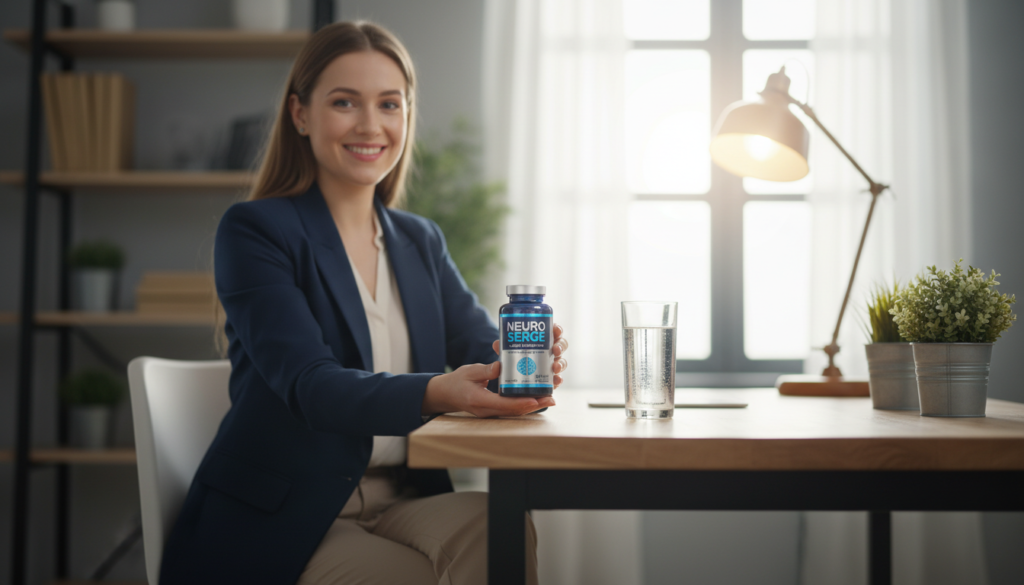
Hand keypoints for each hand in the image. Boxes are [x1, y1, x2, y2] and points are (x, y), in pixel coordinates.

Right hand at [422, 362, 555, 417]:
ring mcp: (490, 412)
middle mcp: (487, 410)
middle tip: (551, 399)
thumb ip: (485, 370)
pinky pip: (511, 409)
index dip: (522, 402)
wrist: (445, 395)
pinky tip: (536, 398)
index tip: (537, 399)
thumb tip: (501, 366)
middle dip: (534, 405)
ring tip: (549, 398)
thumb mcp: (469, 372)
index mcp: (480, 401)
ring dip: (532, 405)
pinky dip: (524, 404)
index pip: (505, 404)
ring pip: (515, 411)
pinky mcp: (494, 409)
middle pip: (515, 411)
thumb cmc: (456, 382)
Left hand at [490, 322, 568, 388]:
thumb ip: (503, 348)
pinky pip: (557, 379)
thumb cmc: (514, 359)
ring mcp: (551, 366)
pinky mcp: (550, 380)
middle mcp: (550, 352)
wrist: (512, 379)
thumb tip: (497, 344)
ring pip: (562, 362)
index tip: (555, 330)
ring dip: (560, 364)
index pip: (553, 332)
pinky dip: (558, 380)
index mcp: (542, 340)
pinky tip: (555, 381)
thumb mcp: (507, 352)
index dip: (557, 330)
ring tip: (554, 367)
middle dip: (560, 346)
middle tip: (555, 349)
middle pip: (561, 345)